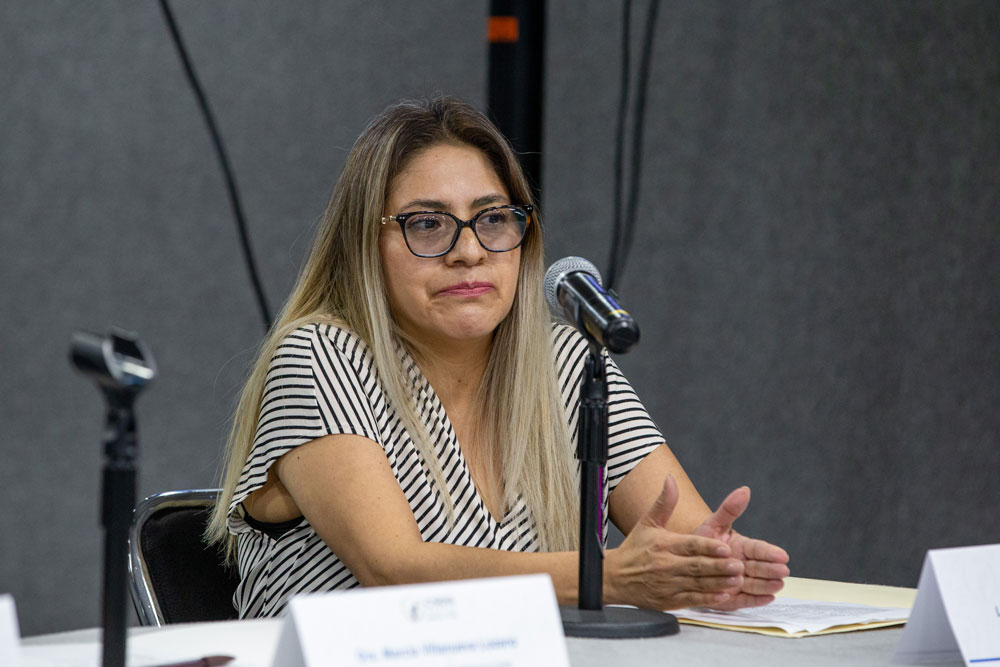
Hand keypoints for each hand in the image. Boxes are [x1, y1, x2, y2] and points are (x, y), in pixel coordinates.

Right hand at [604, 476, 745, 609]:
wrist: (615, 578)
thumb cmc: (635, 549)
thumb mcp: (647, 523)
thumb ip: (664, 502)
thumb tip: (671, 479)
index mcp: (664, 544)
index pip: (689, 545)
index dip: (708, 547)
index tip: (726, 547)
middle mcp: (666, 565)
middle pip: (696, 566)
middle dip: (719, 567)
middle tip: (739, 565)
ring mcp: (668, 584)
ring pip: (697, 584)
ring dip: (718, 583)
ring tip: (737, 580)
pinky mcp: (669, 600)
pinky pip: (692, 600)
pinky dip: (708, 599)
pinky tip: (723, 596)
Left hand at [693, 486, 789, 609]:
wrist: (685, 562)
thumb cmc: (702, 541)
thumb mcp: (714, 524)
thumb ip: (729, 509)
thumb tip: (744, 490)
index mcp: (742, 547)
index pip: (758, 549)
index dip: (770, 553)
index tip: (782, 555)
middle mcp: (744, 566)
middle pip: (760, 568)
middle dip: (771, 569)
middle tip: (783, 570)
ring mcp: (739, 583)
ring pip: (756, 584)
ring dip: (768, 585)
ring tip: (778, 584)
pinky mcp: (733, 598)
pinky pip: (746, 600)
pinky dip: (757, 600)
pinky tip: (768, 599)